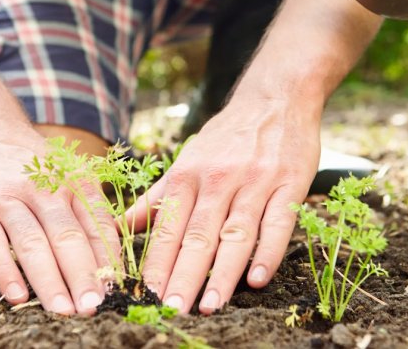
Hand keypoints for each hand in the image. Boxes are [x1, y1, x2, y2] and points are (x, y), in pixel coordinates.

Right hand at [0, 125, 119, 314]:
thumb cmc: (35, 164)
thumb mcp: (70, 175)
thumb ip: (89, 212)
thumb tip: (112, 260)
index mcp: (73, 181)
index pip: (96, 224)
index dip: (107, 259)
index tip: (115, 289)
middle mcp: (43, 188)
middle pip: (66, 237)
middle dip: (81, 275)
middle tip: (92, 306)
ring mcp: (7, 198)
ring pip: (31, 243)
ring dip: (49, 280)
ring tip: (63, 309)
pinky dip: (5, 271)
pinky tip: (18, 297)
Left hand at [130, 97, 320, 313]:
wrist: (275, 98)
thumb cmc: (227, 136)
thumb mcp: (186, 161)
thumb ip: (156, 199)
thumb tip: (118, 228)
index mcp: (188, 175)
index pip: (168, 227)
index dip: (157, 263)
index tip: (146, 295)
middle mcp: (218, 179)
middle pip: (198, 235)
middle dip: (184, 275)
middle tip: (172, 309)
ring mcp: (255, 182)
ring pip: (236, 233)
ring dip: (223, 273)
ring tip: (210, 305)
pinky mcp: (289, 184)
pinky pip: (278, 223)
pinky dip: (267, 252)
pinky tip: (257, 279)